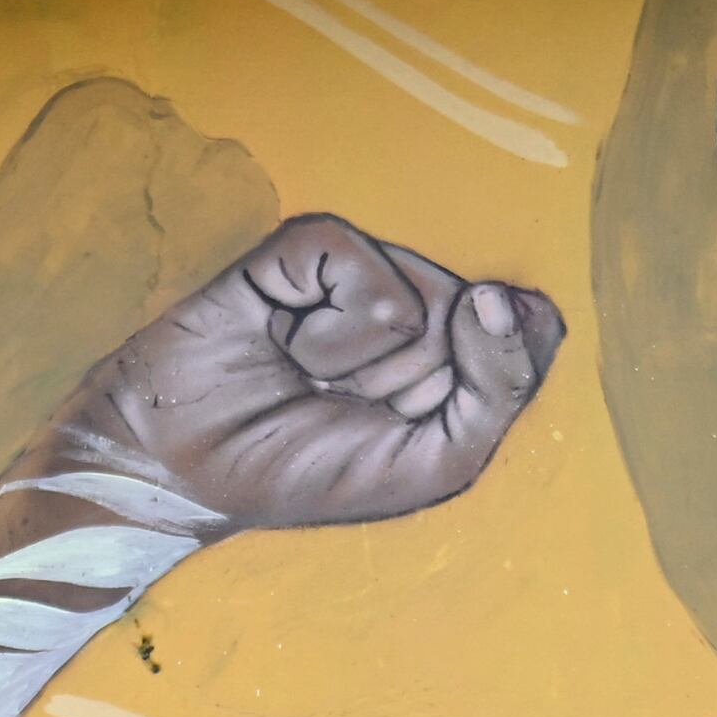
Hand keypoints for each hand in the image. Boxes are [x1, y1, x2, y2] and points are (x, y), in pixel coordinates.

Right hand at [36, 217, 565, 535]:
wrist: (186, 466)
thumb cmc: (308, 470)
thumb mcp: (436, 464)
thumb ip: (499, 390)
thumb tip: (498, 297)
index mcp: (458, 352)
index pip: (529, 328)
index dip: (489, 372)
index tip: (423, 418)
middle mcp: (419, 300)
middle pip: (478, 309)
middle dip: (422, 376)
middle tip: (354, 404)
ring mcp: (363, 269)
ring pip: (421, 288)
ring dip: (364, 358)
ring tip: (309, 375)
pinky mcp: (306, 246)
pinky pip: (356, 261)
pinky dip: (323, 325)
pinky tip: (285, 342)